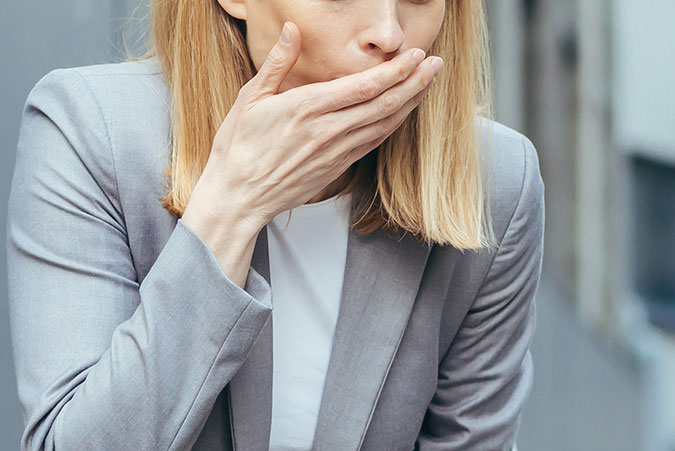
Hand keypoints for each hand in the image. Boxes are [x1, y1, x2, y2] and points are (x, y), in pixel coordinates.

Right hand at [187, 21, 442, 229]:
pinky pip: (374, 144)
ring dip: (410, 103)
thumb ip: (276, 63)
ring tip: (428, 83)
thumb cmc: (239, 148)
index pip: (364, 86)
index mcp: (306, 108)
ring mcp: (335, 153)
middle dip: (414, 82)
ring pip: (384, 125)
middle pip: (383, 104)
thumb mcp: (249, 99)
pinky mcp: (337, 168)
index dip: (396, 70)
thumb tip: (292, 30)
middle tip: (435, 64)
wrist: (239, 197)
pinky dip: (393, 126)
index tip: (416, 54)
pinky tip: (404, 113)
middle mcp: (327, 131)